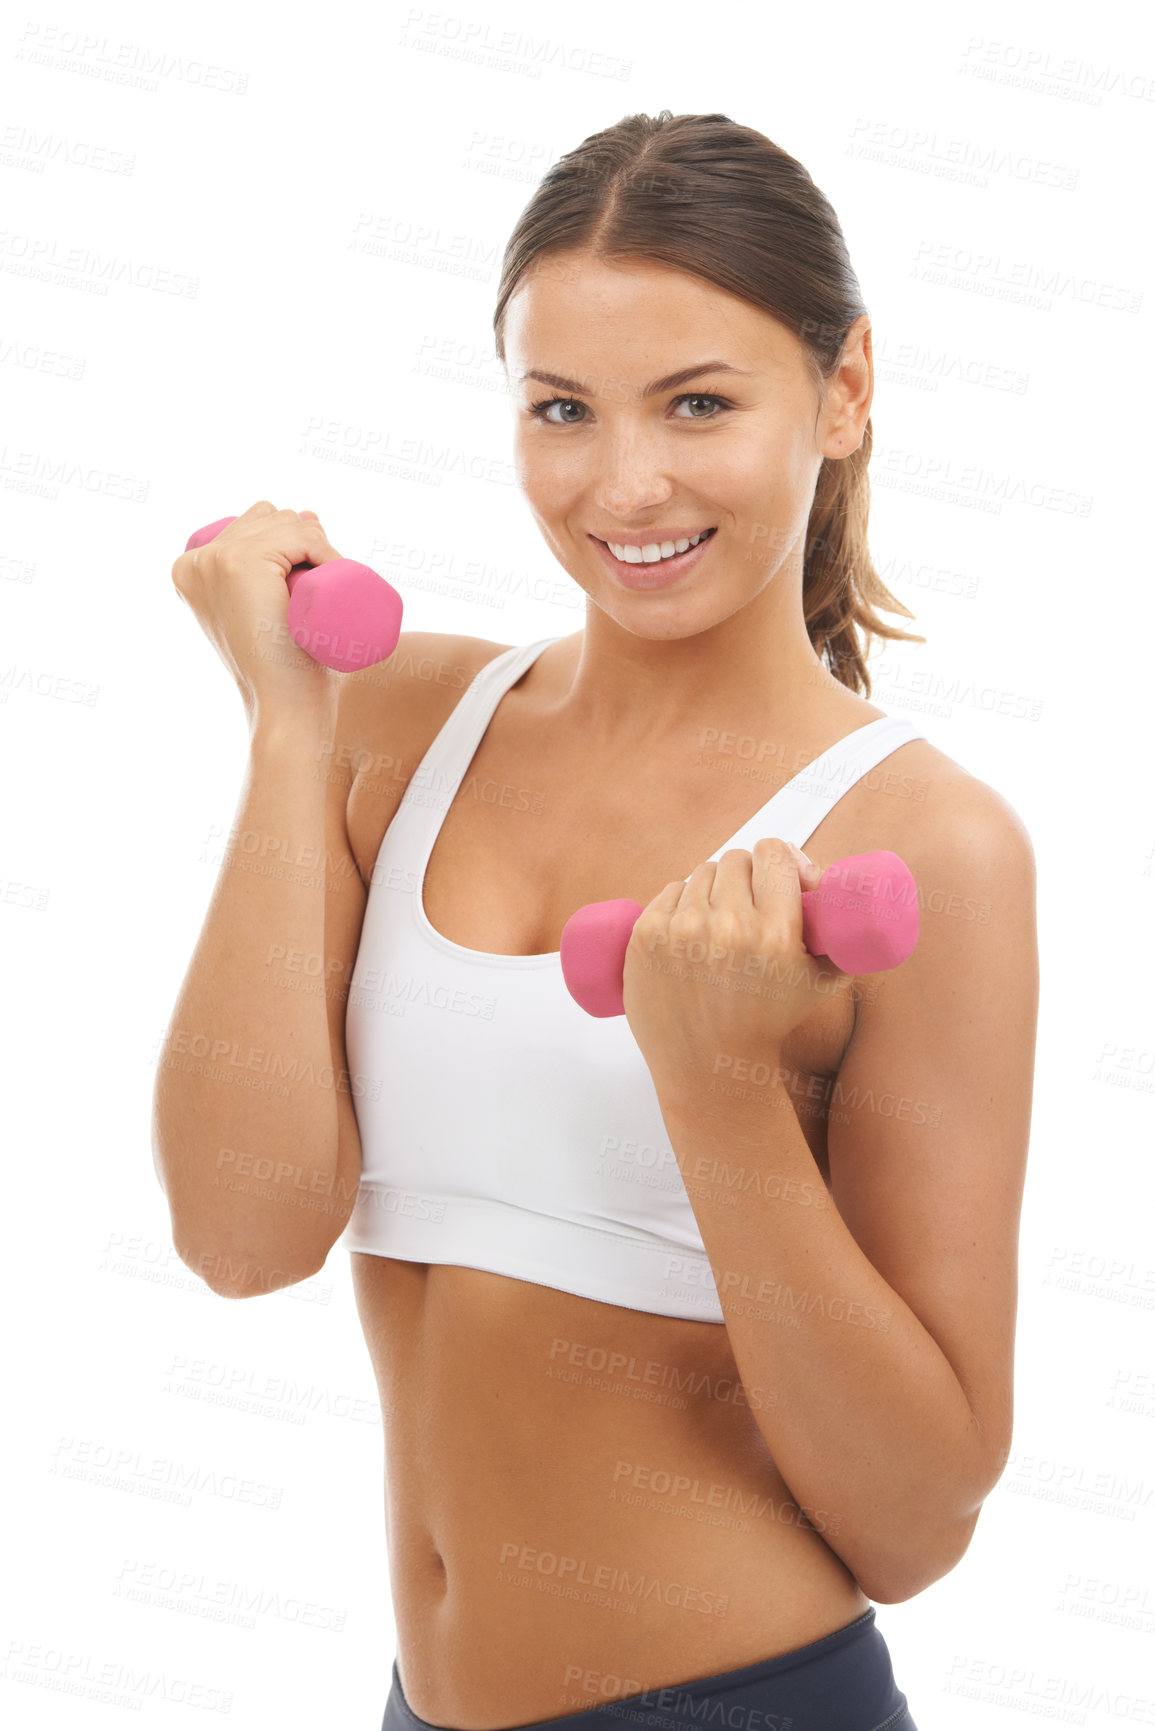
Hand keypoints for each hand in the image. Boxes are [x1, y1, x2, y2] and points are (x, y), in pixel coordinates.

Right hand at [170, 501, 342, 723]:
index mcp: (191, 570)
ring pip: (288, 523)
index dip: (294, 541)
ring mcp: (215, 560)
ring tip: (323, 592)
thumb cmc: (286, 667)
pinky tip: (332, 575)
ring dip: (319, 547)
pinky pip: (300, 535)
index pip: (256, 524)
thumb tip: (308, 513)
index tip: (316, 576)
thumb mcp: (269, 611)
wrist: (283, 707)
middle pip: (272, 517)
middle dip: (307, 540)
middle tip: (321, 589)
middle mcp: (195, 561)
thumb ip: (275, 571)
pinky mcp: (240, 563)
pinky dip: (325, 549)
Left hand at [620, 838, 840, 1101]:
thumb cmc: (770, 1023)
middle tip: (750, 902)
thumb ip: (846, 939)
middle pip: (736, 860)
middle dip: (747, 877)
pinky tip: (690, 928)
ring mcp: (681, 931)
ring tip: (719, 922)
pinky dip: (680, 902)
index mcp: (774, 934)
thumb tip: (848, 890)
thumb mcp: (824, 984)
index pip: (774, 854)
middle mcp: (726, 927)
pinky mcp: (646, 936)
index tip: (781, 877)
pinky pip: (668, 891)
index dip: (780, 859)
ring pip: (701, 873)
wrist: (709, 1068)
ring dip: (713, 889)